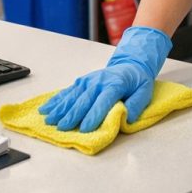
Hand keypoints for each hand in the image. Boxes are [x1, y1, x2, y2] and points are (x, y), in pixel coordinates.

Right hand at [39, 26, 170, 131]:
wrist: (130, 64)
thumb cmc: (137, 81)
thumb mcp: (144, 92)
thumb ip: (136, 104)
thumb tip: (128, 117)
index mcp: (114, 85)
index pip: (103, 102)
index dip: (94, 115)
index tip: (85, 128)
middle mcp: (98, 82)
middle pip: (84, 100)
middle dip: (72, 115)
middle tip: (62, 128)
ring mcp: (88, 81)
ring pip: (72, 96)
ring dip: (60, 108)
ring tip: (49, 119)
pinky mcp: (81, 82)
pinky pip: (67, 92)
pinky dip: (56, 100)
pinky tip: (46, 108)